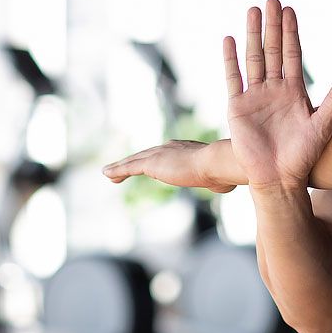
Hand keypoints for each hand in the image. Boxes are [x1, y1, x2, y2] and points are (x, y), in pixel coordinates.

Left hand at [102, 139, 235, 193]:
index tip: (149, 164)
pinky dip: (118, 170)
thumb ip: (217, 180)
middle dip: (133, 161)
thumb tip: (224, 185)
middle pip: (146, 155)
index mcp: (186, 149)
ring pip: (134, 160)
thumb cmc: (223, 171)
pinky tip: (106, 174)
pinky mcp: (152, 163)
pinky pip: (129, 167)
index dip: (155, 160)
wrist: (218, 163)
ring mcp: (160, 154)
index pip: (165, 155)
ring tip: (108, 172)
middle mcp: (171, 147)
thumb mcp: (219, 176)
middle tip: (122, 167)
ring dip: (120, 166)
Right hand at [225, 0, 331, 189]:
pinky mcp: (238, 107)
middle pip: (272, 50)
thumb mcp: (322, 126)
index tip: (290, 10)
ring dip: (252, 35)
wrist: (279, 178)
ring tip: (252, 11)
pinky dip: (231, 59)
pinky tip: (229, 39)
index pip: (292, 54)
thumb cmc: (303, 156)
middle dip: (272, 26)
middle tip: (272, 0)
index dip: (291, 32)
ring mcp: (255, 96)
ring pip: (254, 59)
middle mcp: (274, 89)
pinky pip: (234, 78)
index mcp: (295, 91)